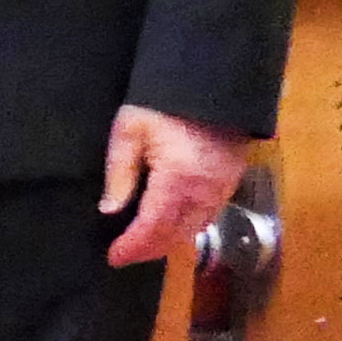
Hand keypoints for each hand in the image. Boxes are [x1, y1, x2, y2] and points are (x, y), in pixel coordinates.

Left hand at [99, 105, 248, 271]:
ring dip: (169, 241)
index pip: (153, 227)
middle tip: (124, 255)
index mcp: (177, 181)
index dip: (133, 247)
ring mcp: (222, 188)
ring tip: (143, 244)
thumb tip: (110, 209)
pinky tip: (171, 225)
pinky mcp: (231, 181)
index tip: (113, 258)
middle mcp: (204, 192)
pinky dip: (188, 227)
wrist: (214, 82)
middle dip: (149, 250)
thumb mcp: (129, 131)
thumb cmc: (163, 104)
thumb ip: (119, 172)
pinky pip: (209, 216)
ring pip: (195, 229)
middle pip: (176, 235)